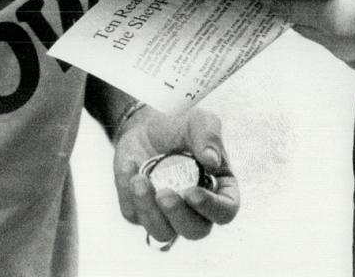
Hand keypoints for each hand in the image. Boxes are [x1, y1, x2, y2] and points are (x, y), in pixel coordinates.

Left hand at [112, 105, 238, 248]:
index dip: (211, 208)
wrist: (146, 127)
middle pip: (195, 231)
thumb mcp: (198, 121)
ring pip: (162, 233)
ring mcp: (167, 215)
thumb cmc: (180, 126)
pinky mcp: (141, 212)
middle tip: (164, 194)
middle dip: (178, 216)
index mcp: (219, 189)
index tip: (192, 193)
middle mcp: (196, 209)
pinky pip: (134, 215)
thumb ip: (209, 136)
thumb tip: (212, 161)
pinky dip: (128, 193)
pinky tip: (130, 167)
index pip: (225, 211)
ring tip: (139, 180)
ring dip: (149, 211)